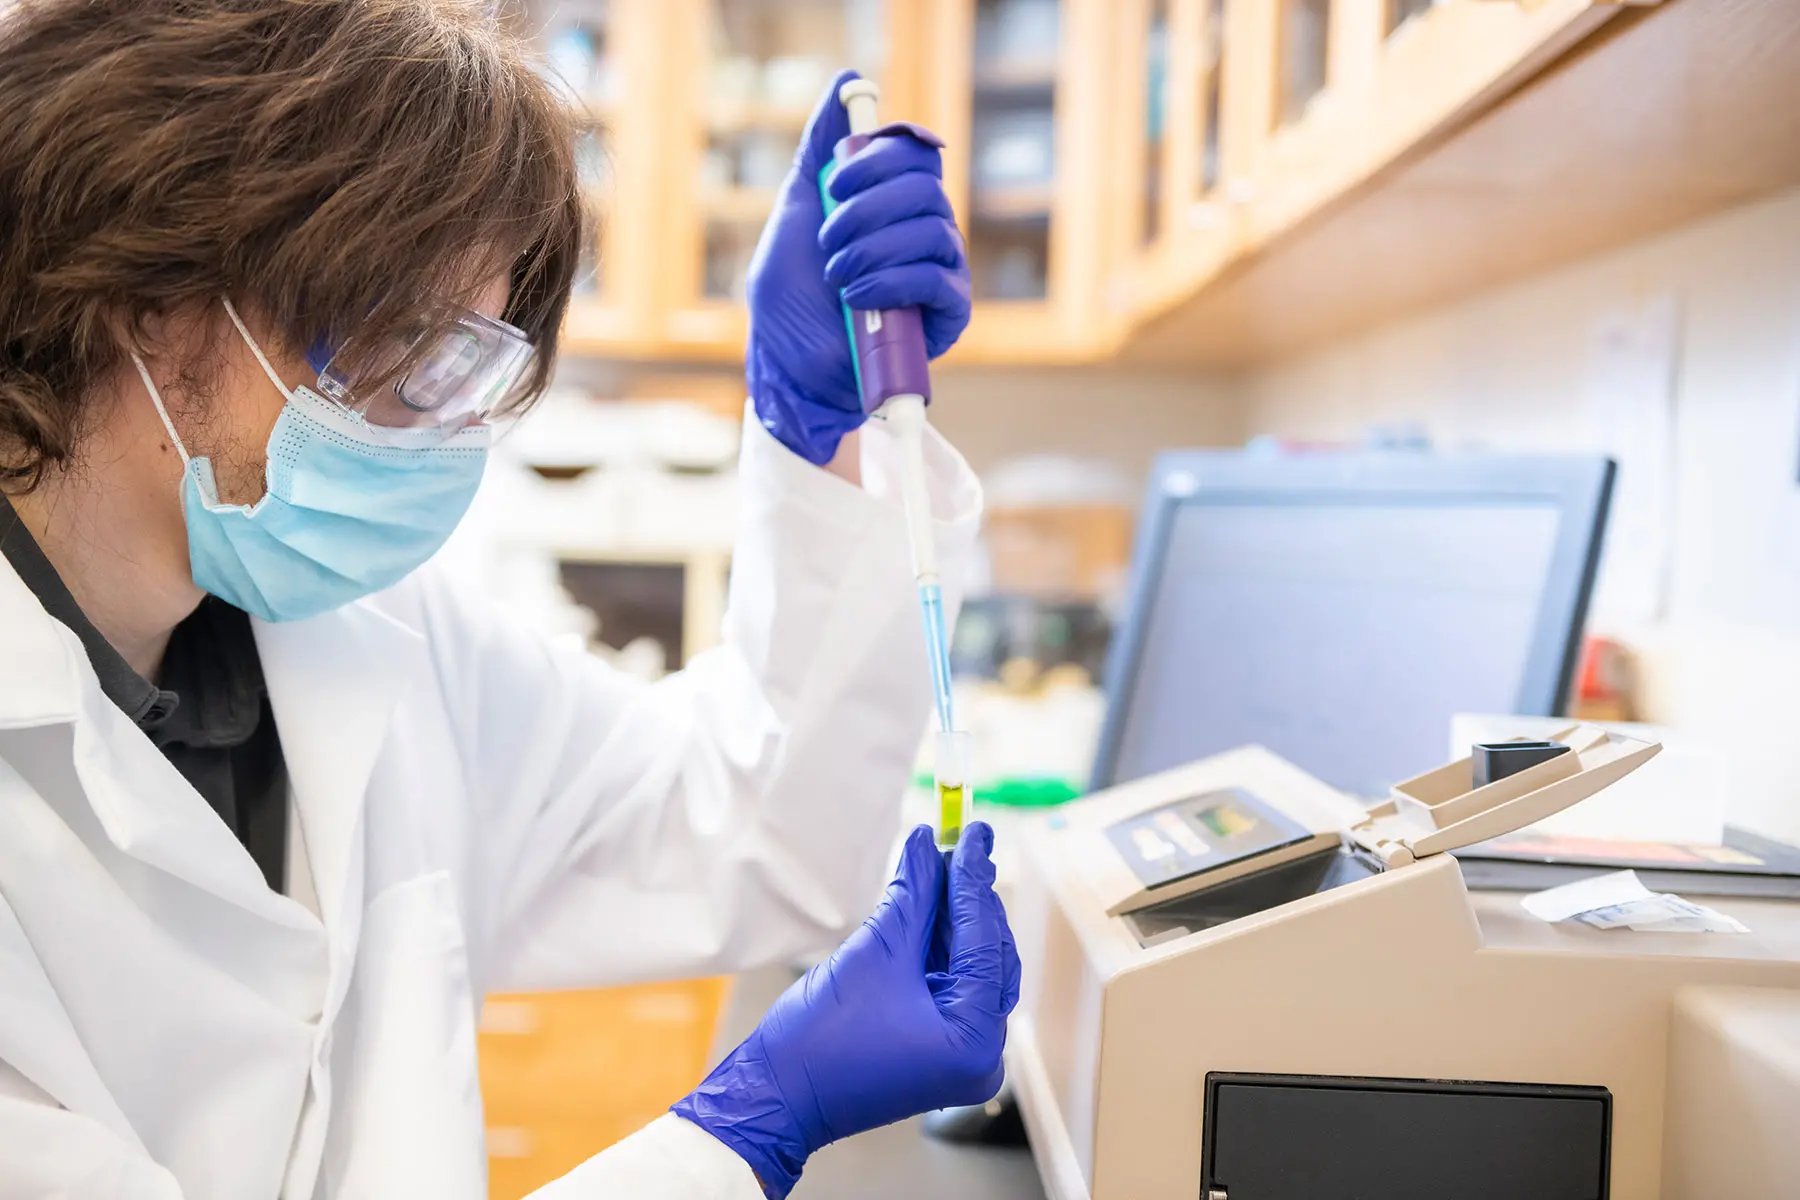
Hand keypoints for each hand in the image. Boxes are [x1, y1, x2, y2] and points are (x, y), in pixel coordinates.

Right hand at [673, 823, 1019, 1197]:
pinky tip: (931, 901)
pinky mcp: (938, 1050)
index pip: (984, 941)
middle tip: (964, 840)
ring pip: (971, 968)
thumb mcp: (876, 952)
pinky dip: (941, 947)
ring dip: (955, 917)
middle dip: (971, 896)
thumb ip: (913, 893)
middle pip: (988, 955)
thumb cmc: (820, 1037)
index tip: (973, 832)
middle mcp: (982, 1055)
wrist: (775, 1095)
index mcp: (975, 1040)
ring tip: (946, 861)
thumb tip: (929, 842)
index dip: (974, 878)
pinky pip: (951, 987)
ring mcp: (961, 1056)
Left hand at [746, 68, 971, 465]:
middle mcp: (923, 229)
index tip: (835, 182)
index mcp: (893, 201)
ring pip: (930, 227)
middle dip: (866, 206)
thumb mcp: (796, 206)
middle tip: (829, 237)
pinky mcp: (947, 313)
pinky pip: (937, 276)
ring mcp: (940, 270)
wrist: (789, 361)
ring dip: (872, 247)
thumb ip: (821, 146)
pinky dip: (892, 280)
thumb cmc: (791, 292)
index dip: (876, 157)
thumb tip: (847, 79)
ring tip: (837, 276)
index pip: (914, 152)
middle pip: (924, 184)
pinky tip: (858, 297)